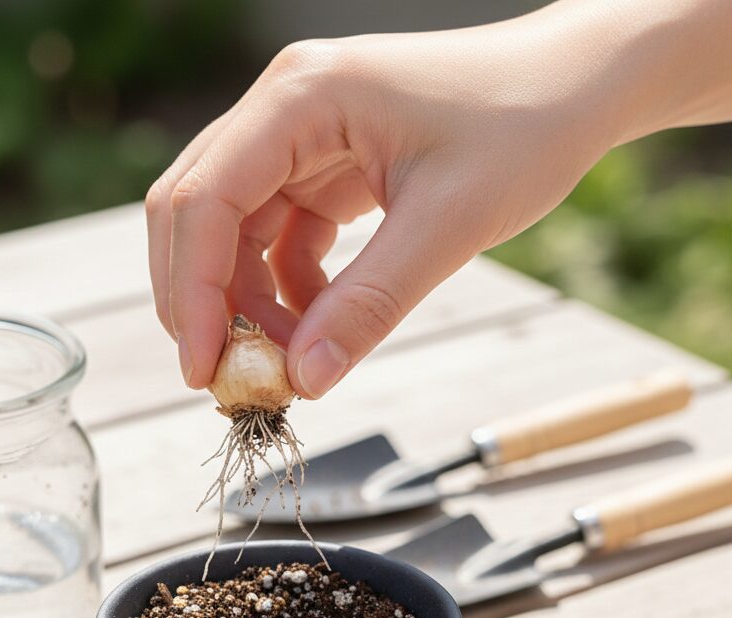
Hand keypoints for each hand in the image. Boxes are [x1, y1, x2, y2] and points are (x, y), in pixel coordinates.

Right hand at [146, 1, 731, 397]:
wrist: (576, 85)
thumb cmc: (524, 126)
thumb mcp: (448, 224)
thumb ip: (368, 305)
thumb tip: (302, 382)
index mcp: (302, 97)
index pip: (206, 200)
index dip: (192, 293)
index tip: (204, 371)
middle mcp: (283, 109)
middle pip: (195, 213)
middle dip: (202, 302)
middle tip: (228, 378)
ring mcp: (297, 138)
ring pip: (229, 233)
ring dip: (245, 305)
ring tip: (288, 360)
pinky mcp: (318, 168)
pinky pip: (274, 240)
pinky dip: (283, 292)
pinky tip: (318, 324)